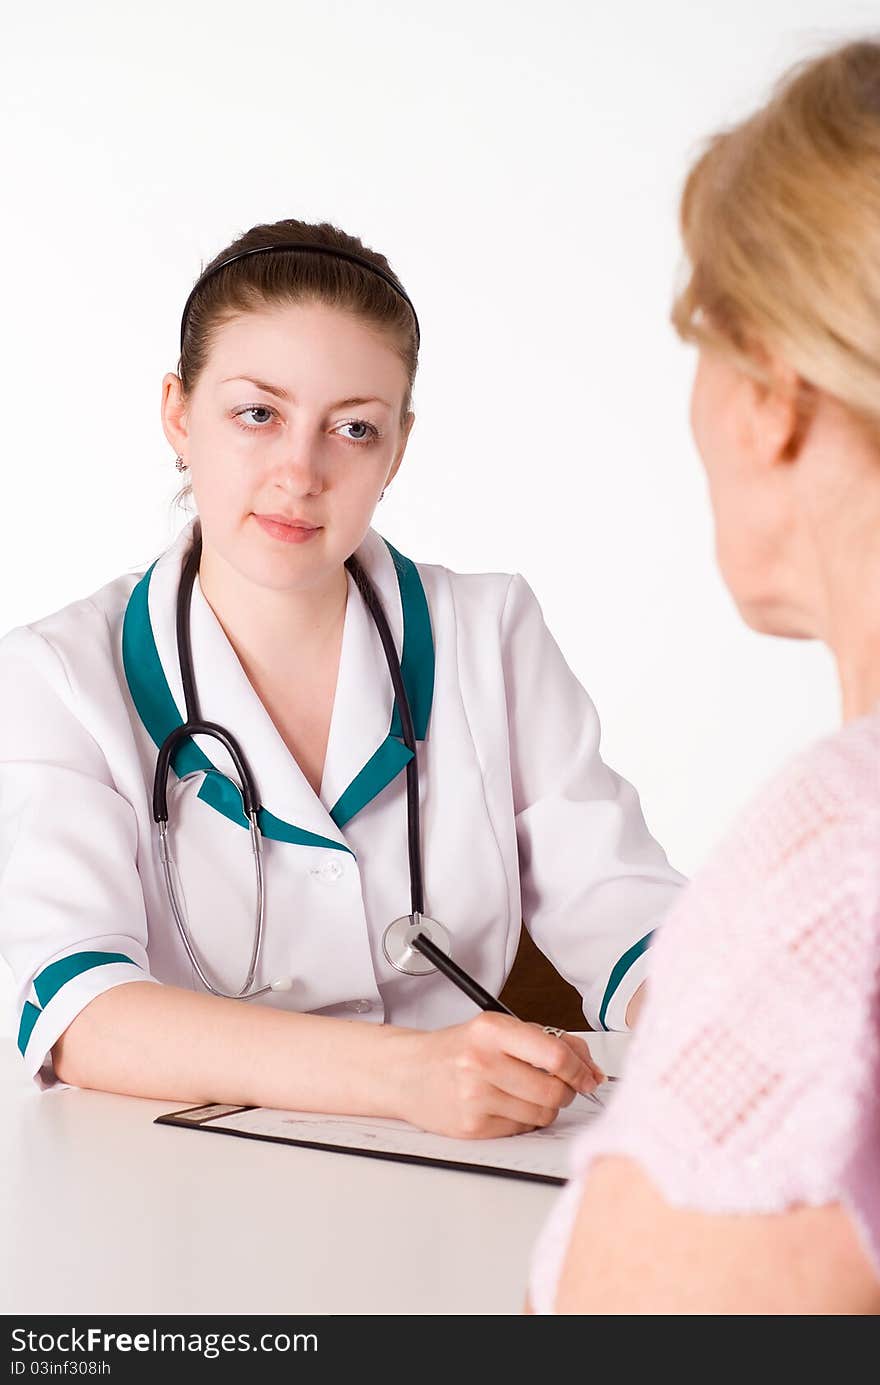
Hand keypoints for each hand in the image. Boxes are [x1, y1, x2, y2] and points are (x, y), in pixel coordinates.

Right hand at [394, 1012, 603, 1139]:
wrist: (407, 1073)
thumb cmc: (456, 1050)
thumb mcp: (496, 1030)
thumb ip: (544, 1040)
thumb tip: (589, 1066)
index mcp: (490, 1030)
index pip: (554, 1054)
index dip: (579, 1068)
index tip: (587, 1075)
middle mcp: (481, 1062)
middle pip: (553, 1090)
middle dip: (565, 1090)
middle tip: (559, 1084)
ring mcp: (475, 1097)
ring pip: (542, 1113)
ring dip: (545, 1106)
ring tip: (527, 1093)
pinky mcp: (473, 1127)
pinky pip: (522, 1129)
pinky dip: (524, 1120)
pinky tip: (507, 1106)